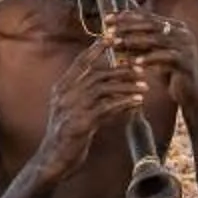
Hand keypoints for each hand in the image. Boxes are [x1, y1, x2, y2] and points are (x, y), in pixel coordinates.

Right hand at [38, 41, 144, 176]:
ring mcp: (71, 109)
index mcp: (62, 88)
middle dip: (121, 70)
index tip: (114, 38)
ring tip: (144, 87)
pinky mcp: (81, 124)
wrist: (53, 159)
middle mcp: (65, 95)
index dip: (97, 49)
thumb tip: (113, 82)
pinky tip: (138, 103)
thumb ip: (89, 94)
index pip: (80, 62)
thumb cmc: (67, 133)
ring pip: (103, 89)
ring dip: (126, 86)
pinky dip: (124, 104)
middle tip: (140, 69)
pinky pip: (106, 109)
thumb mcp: (75, 109)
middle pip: (97, 74)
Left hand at [106, 5, 195, 96]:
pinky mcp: (187, 61)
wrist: (194, 93)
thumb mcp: (152, 55)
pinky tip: (133, 63)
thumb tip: (113, 34)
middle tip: (108, 30)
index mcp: (175, 27)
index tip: (106, 19)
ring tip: (115, 44)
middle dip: (127, 26)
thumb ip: (138, 43)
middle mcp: (183, 33)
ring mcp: (186, 46)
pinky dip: (148, 59)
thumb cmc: (171, 73)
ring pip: (156, 39)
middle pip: (151, 24)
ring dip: (133, 41)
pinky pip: (165, 57)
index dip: (126, 16)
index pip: (148, 16)